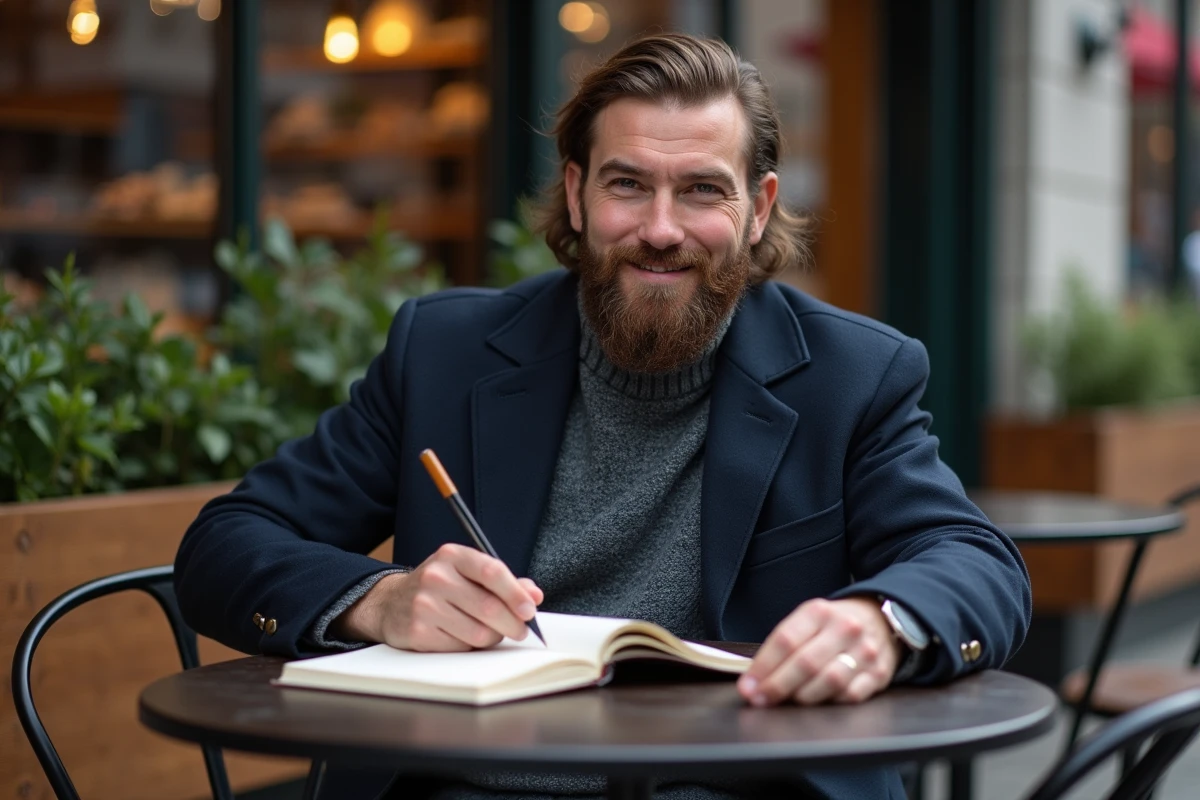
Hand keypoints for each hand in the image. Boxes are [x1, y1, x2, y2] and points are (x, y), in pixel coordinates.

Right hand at [331, 544, 543, 650]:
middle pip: (489, 607)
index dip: (516, 593)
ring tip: (488, 632)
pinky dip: (469, 647)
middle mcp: (436, 577)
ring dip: (491, 637)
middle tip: (520, 630)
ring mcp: (424, 605)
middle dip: (512, 623)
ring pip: (478, 632)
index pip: (491, 572)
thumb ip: (503, 582)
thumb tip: (534, 595)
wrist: (391, 603)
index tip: (530, 609)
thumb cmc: (440, 588)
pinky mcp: (417, 632)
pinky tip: (463, 637)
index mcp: (452, 556)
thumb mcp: (467, 573)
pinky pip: (460, 648)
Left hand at [737, 597, 900, 705]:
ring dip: (803, 697)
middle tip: (760, 700)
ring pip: (829, 681)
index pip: (785, 640)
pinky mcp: (879, 673)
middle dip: (777, 686)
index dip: (763, 667)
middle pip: (805, 663)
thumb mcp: (808, 621)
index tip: (747, 687)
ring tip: (789, 701)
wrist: (879, 619)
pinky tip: (819, 701)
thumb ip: (784, 645)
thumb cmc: (833, 625)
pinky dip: (830, 702)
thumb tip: (754, 678)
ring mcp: (865, 651)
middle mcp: (844, 628)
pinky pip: (850, 695)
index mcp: (819, 612)